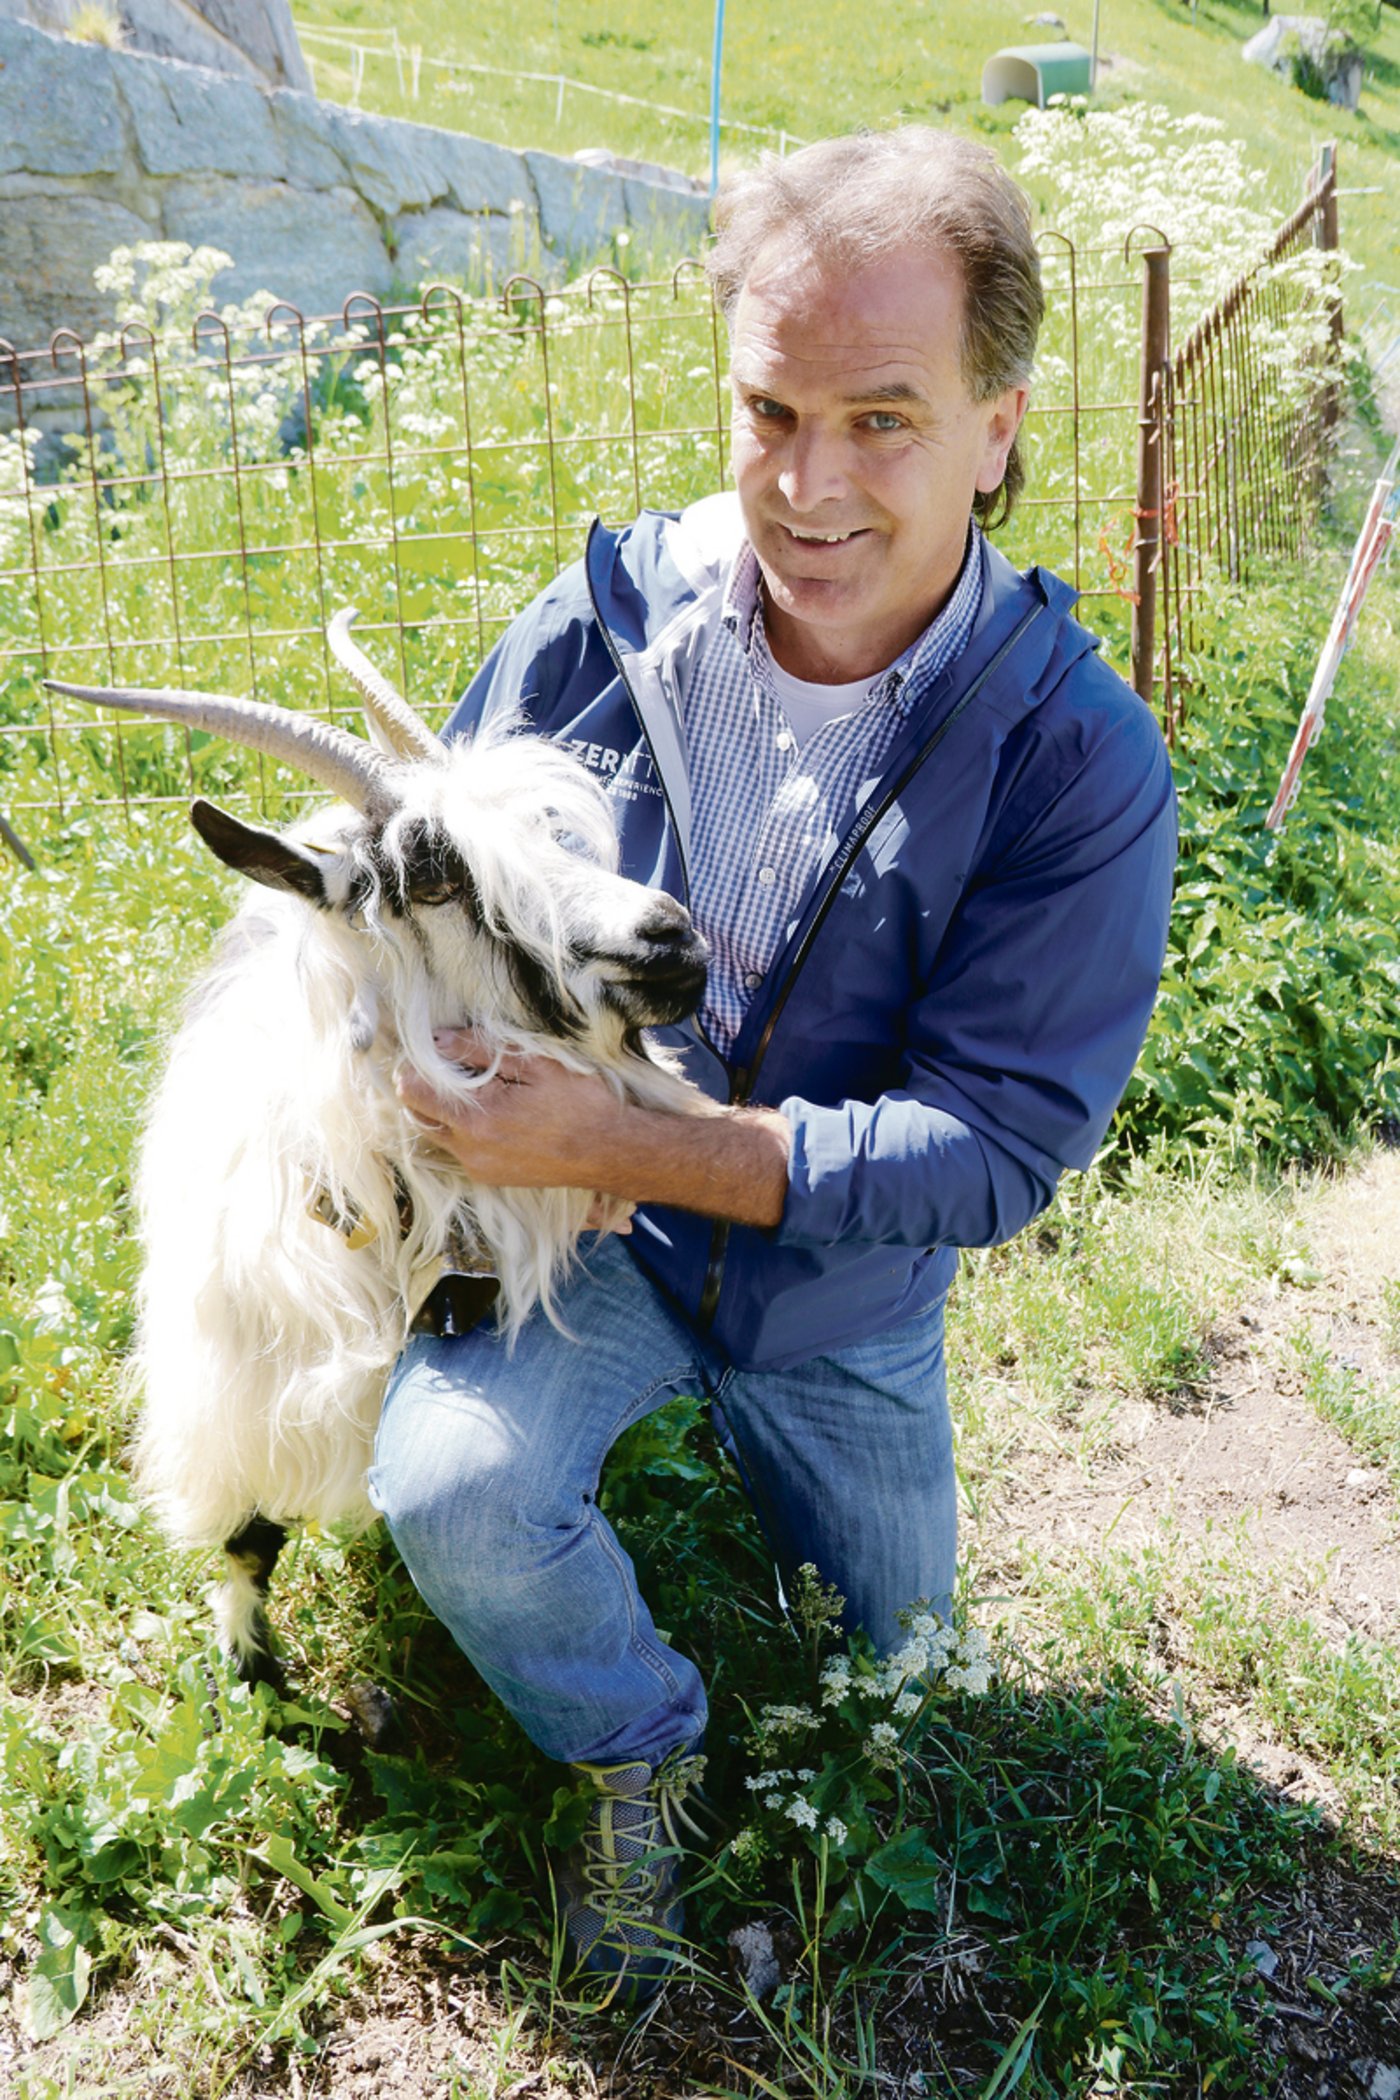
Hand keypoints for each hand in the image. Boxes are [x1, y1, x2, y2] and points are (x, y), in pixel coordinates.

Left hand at [397, 1027, 791, 1228]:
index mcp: (478, 1118)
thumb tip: (438, 1039)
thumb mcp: (535, 1064)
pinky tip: (492, 1111)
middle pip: (418, 1115)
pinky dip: (463, 1129)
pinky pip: (460, 1149)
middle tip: (448, 1065)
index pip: (413, 1092)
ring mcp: (480, 1167)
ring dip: (443, 1110)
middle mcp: (470, 1149)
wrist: (613, 1151)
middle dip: (423, 1089)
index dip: (414, 1066)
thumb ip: (480, 1051)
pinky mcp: (492, 1177)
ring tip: (472, 1087)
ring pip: (437, 1134)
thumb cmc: (581, 1102)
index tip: (430, 1050)